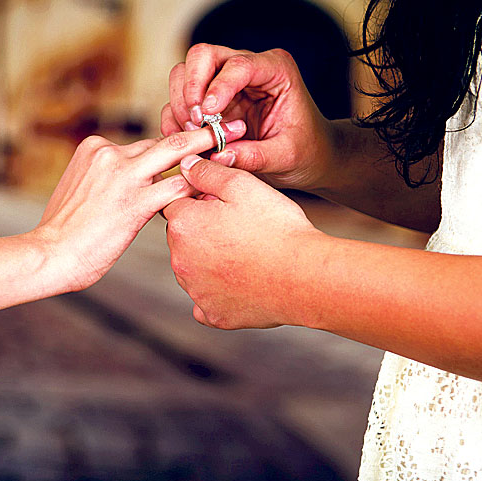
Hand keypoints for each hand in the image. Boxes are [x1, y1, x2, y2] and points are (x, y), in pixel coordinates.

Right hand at [36, 127, 234, 292]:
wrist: (49, 254)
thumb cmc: (65, 231)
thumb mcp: (81, 190)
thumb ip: (108, 178)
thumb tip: (133, 183)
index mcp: (95, 148)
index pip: (145, 144)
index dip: (176, 145)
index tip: (199, 136)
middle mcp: (109, 154)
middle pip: (165, 140)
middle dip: (202, 133)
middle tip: (233, 125)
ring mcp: (122, 175)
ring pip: (175, 154)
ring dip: (208, 150)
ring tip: (235, 144)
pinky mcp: (134, 201)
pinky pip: (176, 188)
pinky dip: (198, 185)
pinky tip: (217, 186)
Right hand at [162, 44, 344, 192]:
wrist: (309, 159)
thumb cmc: (306, 151)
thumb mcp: (287, 156)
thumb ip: (256, 156)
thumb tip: (218, 157)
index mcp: (275, 70)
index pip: (238, 65)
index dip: (218, 87)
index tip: (207, 115)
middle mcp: (246, 68)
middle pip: (203, 56)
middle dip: (191, 88)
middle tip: (196, 122)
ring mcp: (224, 83)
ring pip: (184, 73)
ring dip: (181, 104)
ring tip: (193, 135)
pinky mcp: (210, 102)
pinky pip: (179, 101)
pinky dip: (175, 120)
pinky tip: (186, 141)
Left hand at [163, 154, 324, 329]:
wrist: (304, 276)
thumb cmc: (276, 229)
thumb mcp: (242, 185)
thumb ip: (208, 173)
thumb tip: (187, 166)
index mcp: (183, 225)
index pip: (177, 204)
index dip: (201, 200)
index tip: (226, 205)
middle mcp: (180, 260)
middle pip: (183, 237)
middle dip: (203, 230)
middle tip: (241, 228)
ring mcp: (196, 291)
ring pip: (195, 268)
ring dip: (211, 261)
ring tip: (247, 254)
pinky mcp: (213, 314)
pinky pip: (207, 301)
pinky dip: (219, 293)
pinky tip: (241, 283)